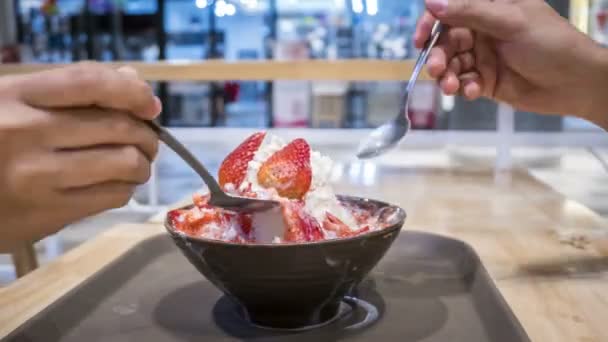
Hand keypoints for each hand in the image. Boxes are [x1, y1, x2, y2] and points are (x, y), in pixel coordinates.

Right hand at [0, 62, 160, 246]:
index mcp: (14, 96)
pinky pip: (113, 196)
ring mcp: (37, 176)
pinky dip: (125, 188)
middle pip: (117, 126)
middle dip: (146, 134)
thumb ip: (69, 90)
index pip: (90, 82)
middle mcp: (26, 132)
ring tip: (135, 163)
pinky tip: (115, 184)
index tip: (150, 104)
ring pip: (124, 163)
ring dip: (142, 164)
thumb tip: (130, 78)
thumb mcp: (12, 103)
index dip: (132, 91)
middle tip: (148, 140)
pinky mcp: (48, 214)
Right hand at [414, 0, 607, 128]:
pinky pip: (465, 84)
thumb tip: (430, 2)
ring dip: (448, 76)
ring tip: (452, 87)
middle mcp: (483, 32)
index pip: (450, 12)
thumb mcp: (509, 22)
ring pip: (452, 66)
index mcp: (490, 9)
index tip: (419, 41)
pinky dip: (465, 89)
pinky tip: (474, 92)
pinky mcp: (486, 82)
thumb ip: (469, 12)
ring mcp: (484, 57)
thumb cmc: (549, 43)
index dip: (430, 24)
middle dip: (439, 56)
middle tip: (437, 70)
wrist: (576, 83)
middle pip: (446, 42)